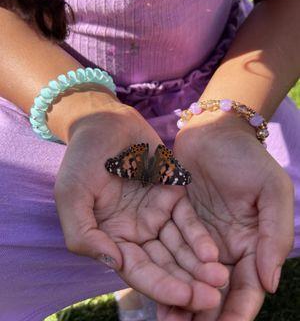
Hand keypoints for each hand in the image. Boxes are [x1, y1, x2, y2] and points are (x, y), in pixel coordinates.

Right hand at [54, 102, 228, 311]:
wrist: (105, 122)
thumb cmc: (82, 159)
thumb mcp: (71, 195)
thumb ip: (84, 234)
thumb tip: (114, 264)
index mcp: (112, 237)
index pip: (137, 271)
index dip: (160, 287)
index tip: (185, 298)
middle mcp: (137, 231)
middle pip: (164, 264)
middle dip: (187, 283)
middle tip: (212, 298)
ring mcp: (157, 213)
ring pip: (180, 247)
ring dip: (198, 265)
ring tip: (220, 278)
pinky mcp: (173, 195)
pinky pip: (188, 220)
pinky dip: (199, 237)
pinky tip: (212, 251)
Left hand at [160, 111, 293, 320]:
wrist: (214, 131)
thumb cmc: (247, 158)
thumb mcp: (272, 191)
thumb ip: (275, 236)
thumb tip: (270, 284)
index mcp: (252, 243)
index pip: (247, 287)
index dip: (237, 312)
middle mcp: (225, 246)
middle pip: (215, 290)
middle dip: (204, 313)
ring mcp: (200, 235)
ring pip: (190, 277)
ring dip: (181, 299)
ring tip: (168, 320)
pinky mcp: (177, 222)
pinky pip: (170, 252)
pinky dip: (165, 271)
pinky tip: (154, 290)